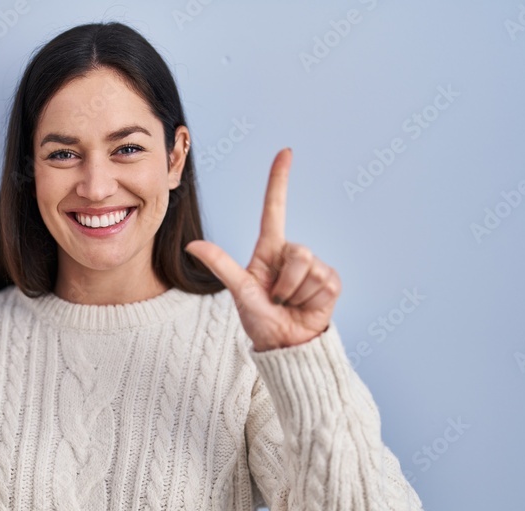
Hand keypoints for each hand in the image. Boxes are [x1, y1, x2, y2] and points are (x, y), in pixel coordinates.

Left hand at [184, 148, 340, 350]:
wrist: (286, 344)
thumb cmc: (260, 319)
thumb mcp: (239, 291)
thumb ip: (221, 265)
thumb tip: (192, 245)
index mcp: (269, 250)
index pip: (274, 209)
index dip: (278, 180)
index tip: (285, 152)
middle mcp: (293, 254)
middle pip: (298, 250)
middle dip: (284, 281)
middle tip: (276, 298)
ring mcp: (315, 267)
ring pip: (309, 266)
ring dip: (295, 292)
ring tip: (289, 303)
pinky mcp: (331, 282)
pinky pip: (323, 280)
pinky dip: (310, 298)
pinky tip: (307, 307)